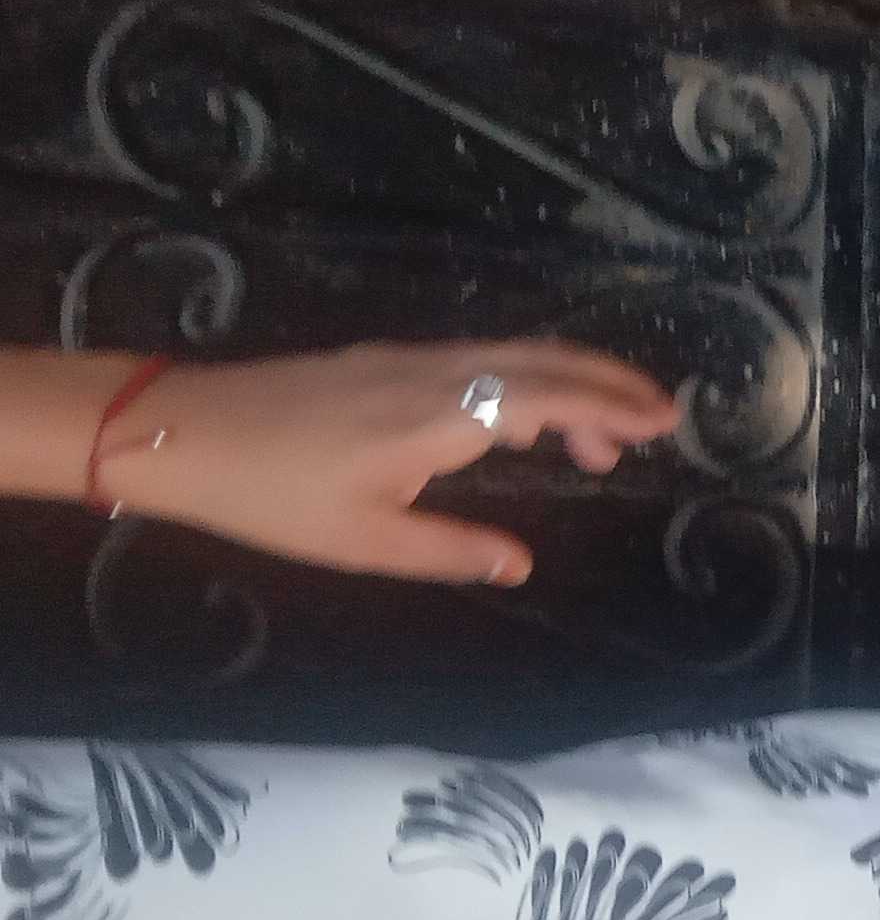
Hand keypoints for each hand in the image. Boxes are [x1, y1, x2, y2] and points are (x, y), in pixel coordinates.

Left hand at [109, 342, 682, 585]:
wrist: (177, 429)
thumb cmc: (269, 493)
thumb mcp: (363, 541)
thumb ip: (450, 550)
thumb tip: (520, 564)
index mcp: (438, 417)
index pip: (549, 398)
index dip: (611, 407)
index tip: (661, 422)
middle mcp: (432, 374)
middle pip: (542, 361)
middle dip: (608, 383)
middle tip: (658, 418)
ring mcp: (406, 361)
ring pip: (512, 355)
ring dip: (570, 384)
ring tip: (601, 437)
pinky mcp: (384, 363)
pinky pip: (479, 359)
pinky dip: (526, 381)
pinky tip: (524, 421)